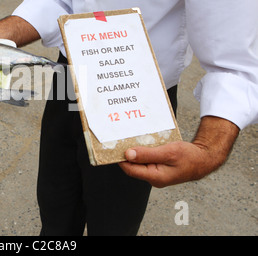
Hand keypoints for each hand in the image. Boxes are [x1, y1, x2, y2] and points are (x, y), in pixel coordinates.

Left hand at [119, 116, 238, 187]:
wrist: (204, 158)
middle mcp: (153, 178)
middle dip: (127, 153)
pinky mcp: (159, 168)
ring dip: (136, 151)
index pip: (130, 169)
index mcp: (155, 177)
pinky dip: (143, 151)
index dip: (120, 158)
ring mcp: (156, 173)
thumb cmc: (189, 156)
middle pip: (133, 165)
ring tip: (130, 138)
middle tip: (120, 139)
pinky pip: (146, 160)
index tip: (113, 146)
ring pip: (139, 162)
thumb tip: (128, 155)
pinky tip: (142, 141)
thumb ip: (147, 154)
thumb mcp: (168, 152)